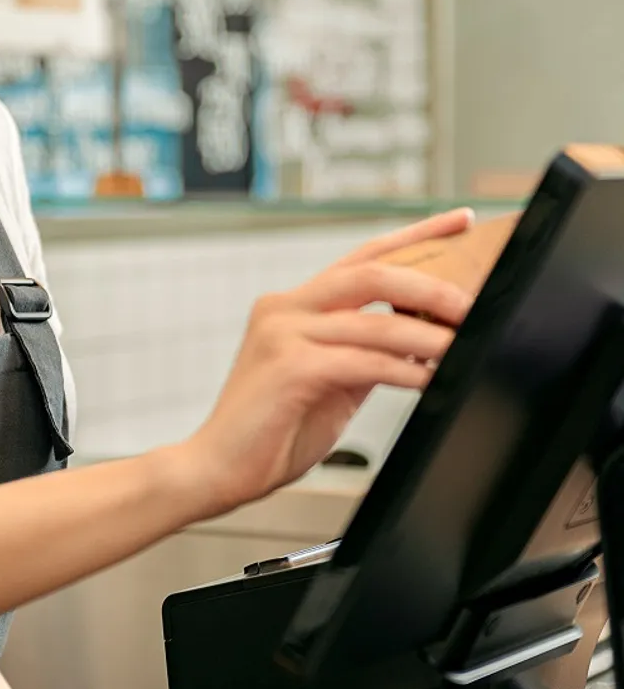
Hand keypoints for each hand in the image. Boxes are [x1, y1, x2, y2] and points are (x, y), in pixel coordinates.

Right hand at [182, 208, 475, 514]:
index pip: (362, 257)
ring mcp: (283, 334)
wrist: (217, 468)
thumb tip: (424, 340)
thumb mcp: (331, 381)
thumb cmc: (271, 429)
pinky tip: (429, 380)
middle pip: (372, 273)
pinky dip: (405, 370)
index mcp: (292, 306)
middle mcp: (284, 308)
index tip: (461, 221)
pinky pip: (363, 361)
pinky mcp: (289, 366)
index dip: (416, 235)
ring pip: (374, 320)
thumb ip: (366, 353)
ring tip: (465, 347)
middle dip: (431, 285)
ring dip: (429, 335)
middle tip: (472, 305)